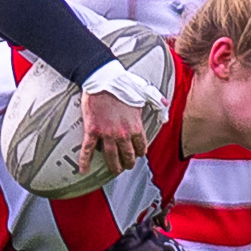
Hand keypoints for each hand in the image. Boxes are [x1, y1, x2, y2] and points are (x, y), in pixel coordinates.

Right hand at [77, 58, 167, 174]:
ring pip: (111, 157)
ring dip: (113, 166)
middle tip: (126, 166)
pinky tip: (83, 170)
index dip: (139, 152)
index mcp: (136, 126)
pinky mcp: (92, 131)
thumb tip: (166, 106)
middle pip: (127, 156)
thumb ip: (157, 101)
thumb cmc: (123, 84)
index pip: (141, 147)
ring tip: (114, 171)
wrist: (103, 79)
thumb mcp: (145, 92)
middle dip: (128, 163)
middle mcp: (123, 134)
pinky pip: (88, 149)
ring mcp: (107, 134)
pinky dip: (85, 160)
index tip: (137, 154)